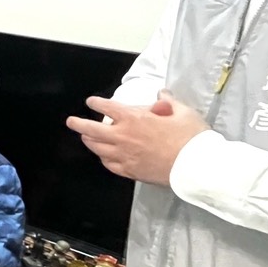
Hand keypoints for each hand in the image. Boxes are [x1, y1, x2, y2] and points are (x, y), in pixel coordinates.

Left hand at [65, 91, 209, 185]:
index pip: (108, 107)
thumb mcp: (182, 111)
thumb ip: (168, 102)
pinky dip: (103, 159)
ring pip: (98, 148)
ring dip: (89, 141)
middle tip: (71, 121)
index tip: (91, 101)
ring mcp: (125, 156)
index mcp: (134, 118)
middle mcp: (124, 137)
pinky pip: (109, 165)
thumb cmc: (191, 137)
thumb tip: (162, 95)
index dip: (97, 103)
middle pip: (92, 130)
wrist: (195, 166)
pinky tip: (103, 157)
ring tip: (85, 138)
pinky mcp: (130, 171)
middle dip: (78, 124)